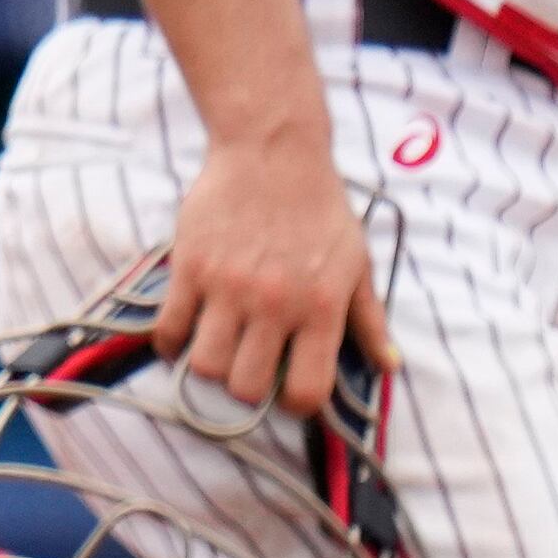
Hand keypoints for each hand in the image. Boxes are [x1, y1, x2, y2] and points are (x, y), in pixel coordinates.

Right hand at [154, 117, 393, 419]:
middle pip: (247, 387)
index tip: (289, 392)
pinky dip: (171, 343)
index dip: (297, 405)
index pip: (306, 391)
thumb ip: (369, 320)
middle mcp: (274, 304)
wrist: (273, 152)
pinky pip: (169, 328)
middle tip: (250, 365)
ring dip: (211, 366)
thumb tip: (388, 367)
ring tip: (219, 348)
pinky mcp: (191, 267)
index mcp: (321, 307)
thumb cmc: (321, 210)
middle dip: (248, 387)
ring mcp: (228, 287)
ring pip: (206, 366)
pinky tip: (184, 333)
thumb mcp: (357, 263)